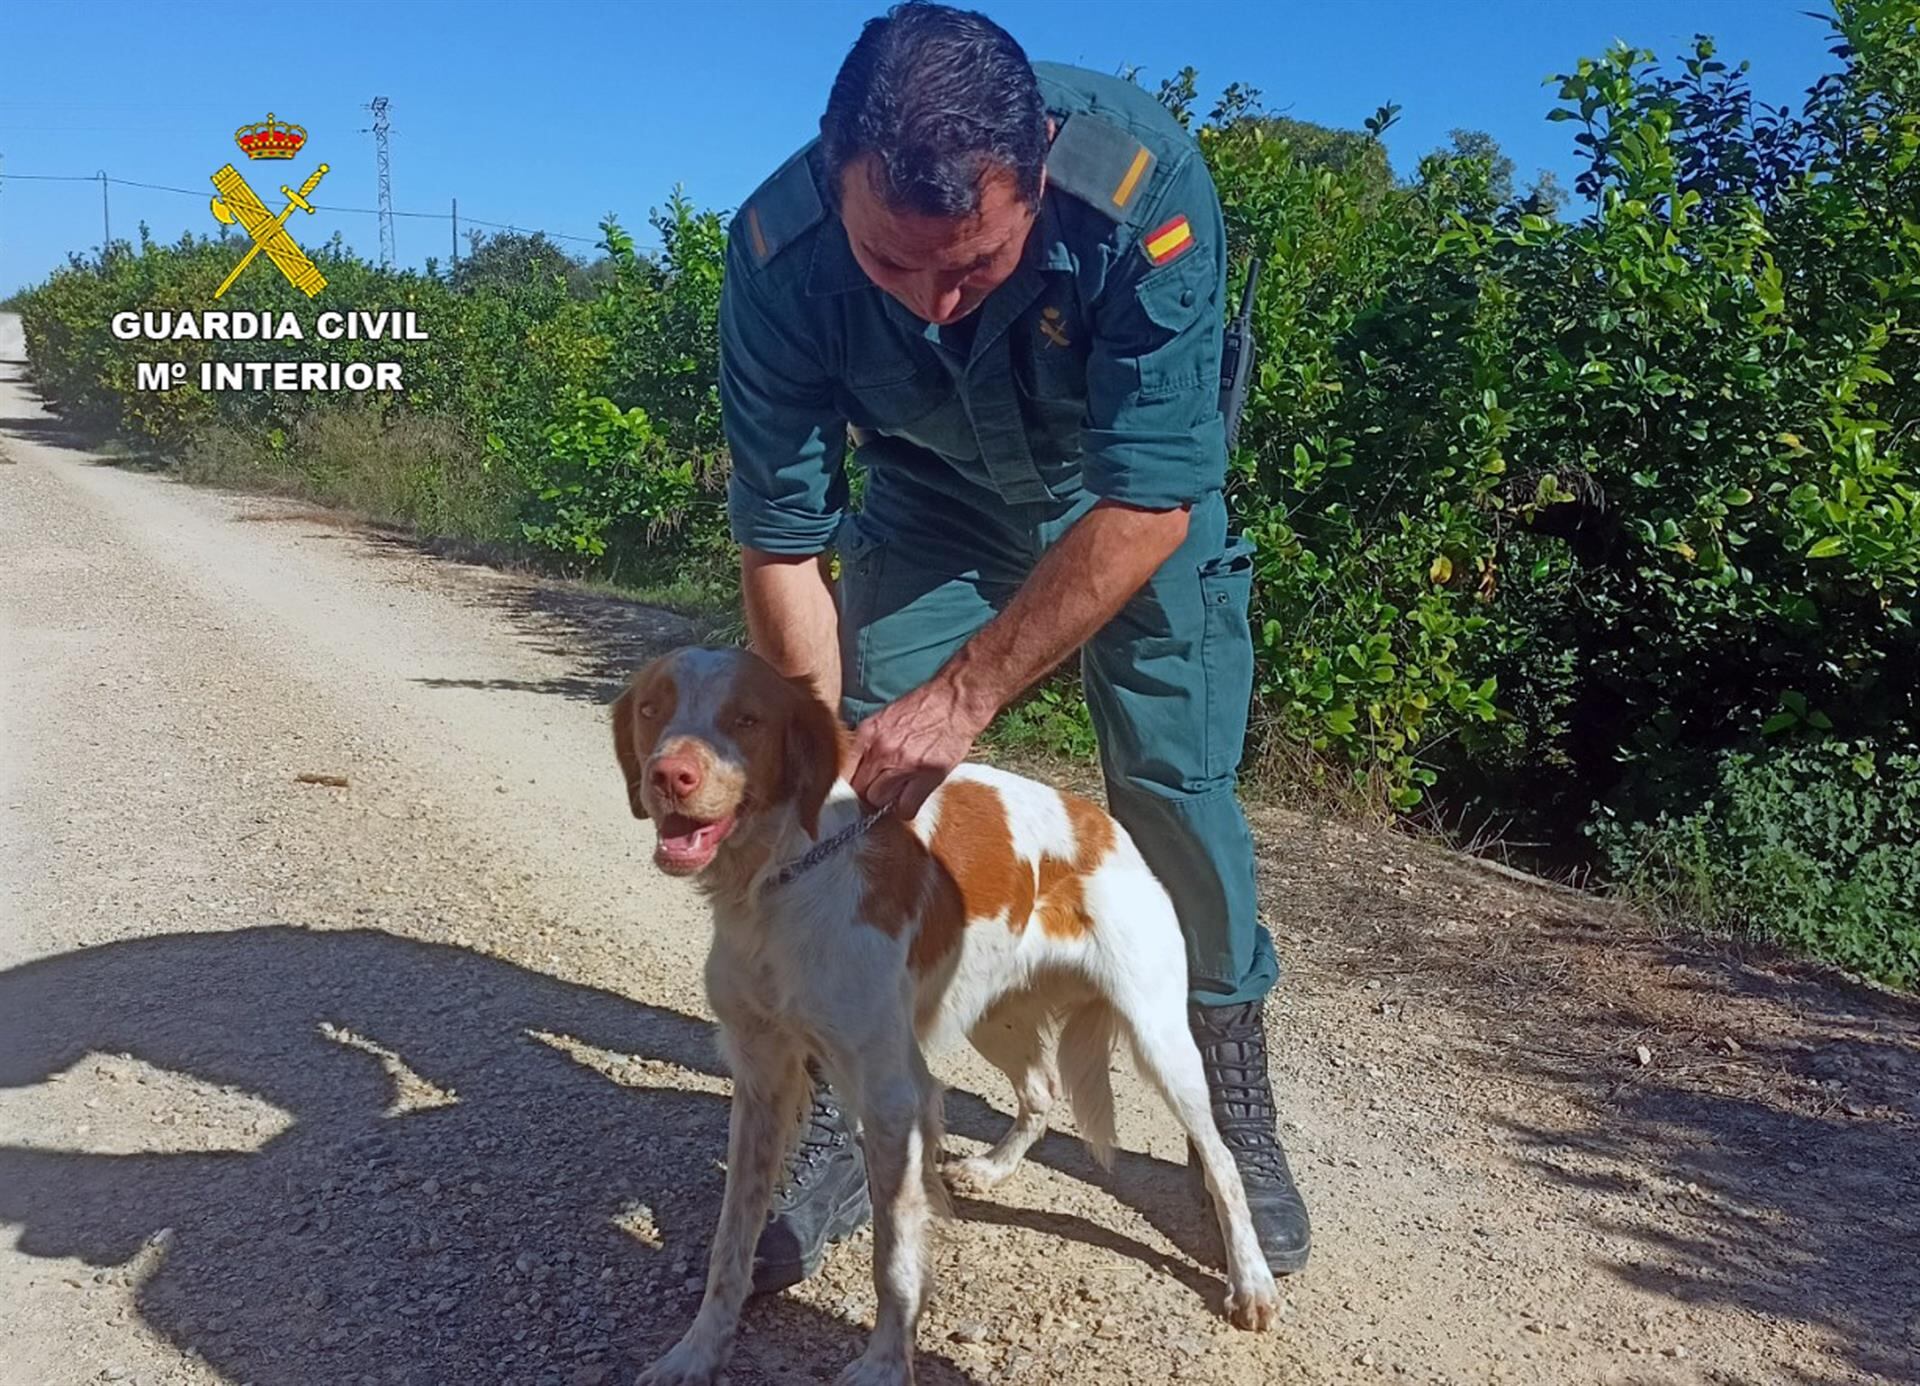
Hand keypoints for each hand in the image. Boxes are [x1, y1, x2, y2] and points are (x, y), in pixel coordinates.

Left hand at [849, 676, 992, 818]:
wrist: (955, 700)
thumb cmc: (923, 708)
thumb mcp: (885, 718)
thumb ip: (869, 742)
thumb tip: (858, 768)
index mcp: (867, 734)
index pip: (843, 773)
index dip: (850, 786)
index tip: (858, 789)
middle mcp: (881, 750)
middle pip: (859, 791)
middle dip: (868, 794)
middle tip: (882, 790)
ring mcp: (903, 765)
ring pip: (879, 801)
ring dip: (887, 801)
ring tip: (899, 791)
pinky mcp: (926, 776)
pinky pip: (905, 809)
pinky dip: (906, 808)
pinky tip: (912, 797)